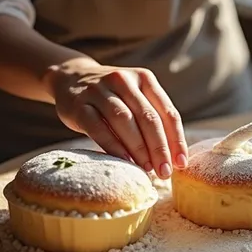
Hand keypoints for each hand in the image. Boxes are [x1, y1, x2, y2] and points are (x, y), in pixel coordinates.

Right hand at [45, 58, 187, 178]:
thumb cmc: (112, 97)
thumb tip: (172, 158)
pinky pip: (98, 127)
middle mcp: (123, 80)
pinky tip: (124, 161)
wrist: (70, 78)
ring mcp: (99, 90)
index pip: (167, 111)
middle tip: (164, 172)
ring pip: (124, 120)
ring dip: (138, 148)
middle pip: (147, 117)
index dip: (176, 139)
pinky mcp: (79, 104)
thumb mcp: (134, 98)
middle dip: (159, 148)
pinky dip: (113, 145)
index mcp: (144, 78)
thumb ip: (152, 119)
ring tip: (147, 169)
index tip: (180, 164)